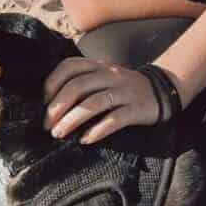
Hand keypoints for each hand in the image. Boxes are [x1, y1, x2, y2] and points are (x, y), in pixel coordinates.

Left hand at [43, 58, 159, 144]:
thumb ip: (82, 82)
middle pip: (78, 86)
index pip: (70, 66)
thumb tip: (50, 103)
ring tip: (60, 133)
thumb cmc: (123, 88)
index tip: (44, 102)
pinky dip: (97, 130)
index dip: (52, 83)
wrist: (161, 91)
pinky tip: (86, 139)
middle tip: (48, 125)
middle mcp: (111, 75)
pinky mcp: (136, 108)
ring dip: (72, 119)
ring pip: (94, 103)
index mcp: (99, 65)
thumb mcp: (104, 77)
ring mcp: (124, 91)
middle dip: (58, 107)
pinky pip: (115, 119)